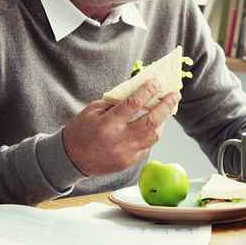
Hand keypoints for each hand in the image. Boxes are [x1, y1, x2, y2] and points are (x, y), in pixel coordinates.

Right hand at [63, 81, 180, 175]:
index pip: (133, 104)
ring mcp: (126, 153)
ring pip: (153, 136)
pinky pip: (146, 146)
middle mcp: (119, 140)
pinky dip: (151, 134)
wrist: (70, 159)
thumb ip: (116, 102)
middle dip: (166, 106)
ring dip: (162, 121)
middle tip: (175, 95)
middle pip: (150, 122)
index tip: (157, 82)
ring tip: (167, 109)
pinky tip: (153, 124)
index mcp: (107, 124)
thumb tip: (139, 92)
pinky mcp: (129, 162)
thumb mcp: (93, 110)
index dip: (147, 91)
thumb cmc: (81, 130)